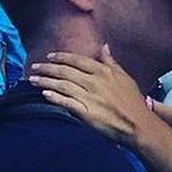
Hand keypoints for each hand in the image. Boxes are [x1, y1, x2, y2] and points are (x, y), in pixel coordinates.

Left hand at [28, 46, 151, 145]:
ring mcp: (89, 97)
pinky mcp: (85, 113)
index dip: (61, 57)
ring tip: (32, 80)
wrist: (138, 125)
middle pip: (65, 71)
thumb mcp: (124, 77)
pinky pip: (65, 102)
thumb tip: (104, 46)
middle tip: (34, 66)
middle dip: (47, 68)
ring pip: (62, 85)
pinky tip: (44, 94)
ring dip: (45, 81)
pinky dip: (54, 97)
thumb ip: (111, 62)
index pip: (77, 60)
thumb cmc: (133, 102)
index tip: (50, 56)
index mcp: (103, 71)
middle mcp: (94, 82)